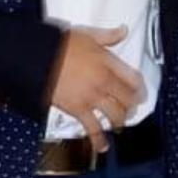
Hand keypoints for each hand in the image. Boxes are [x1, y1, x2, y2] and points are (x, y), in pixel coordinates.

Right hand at [49, 24, 145, 153]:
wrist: (38, 57)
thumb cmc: (60, 44)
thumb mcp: (87, 34)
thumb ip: (108, 36)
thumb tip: (124, 31)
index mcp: (107, 62)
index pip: (134, 79)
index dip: (140, 87)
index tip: (140, 90)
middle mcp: (104, 81)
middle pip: (128, 99)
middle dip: (132, 105)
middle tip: (132, 107)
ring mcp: (92, 97)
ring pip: (116, 115)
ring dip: (120, 120)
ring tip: (119, 122)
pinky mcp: (78, 109)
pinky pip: (93, 128)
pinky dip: (98, 140)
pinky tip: (102, 146)